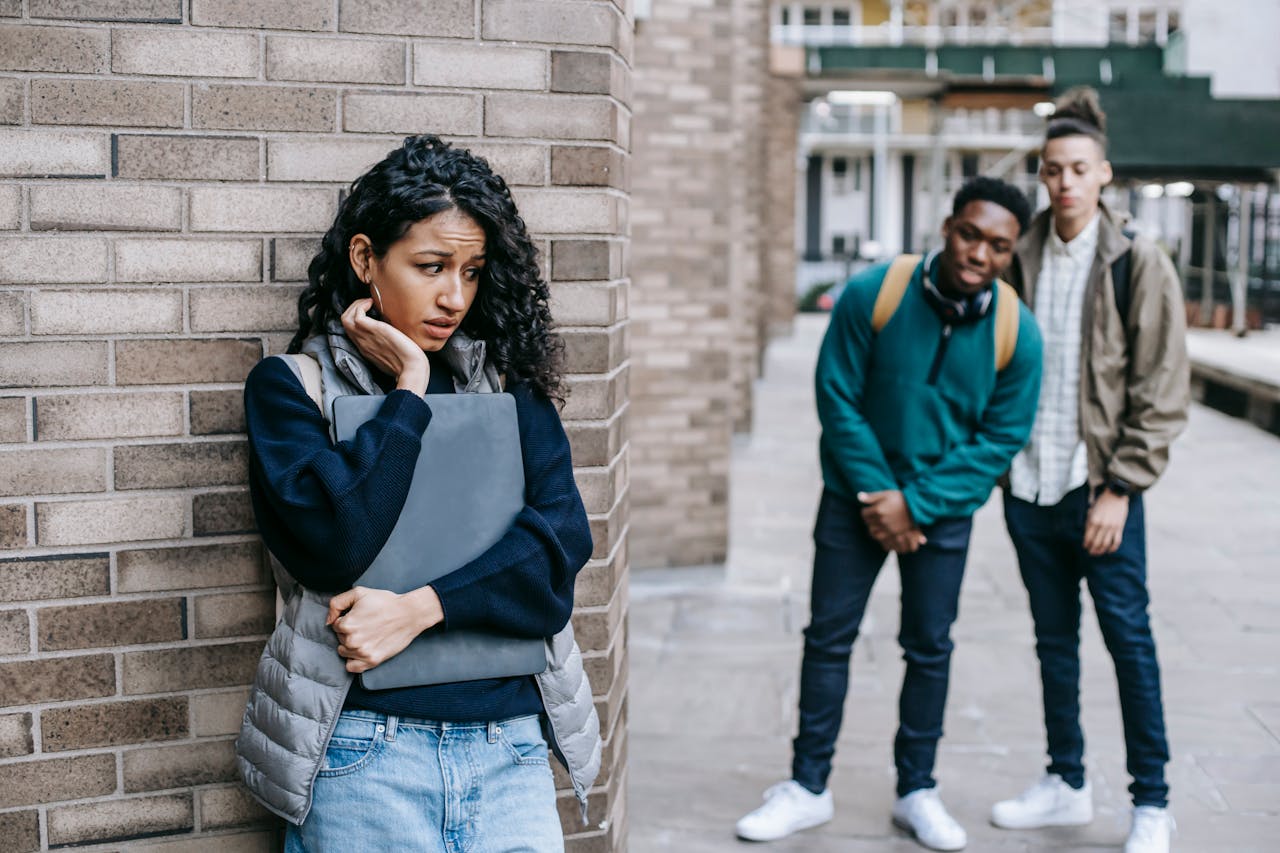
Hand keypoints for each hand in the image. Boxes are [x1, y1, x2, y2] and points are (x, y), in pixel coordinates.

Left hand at [326, 585, 443, 673]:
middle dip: (349, 632)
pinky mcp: (372, 661)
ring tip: (367, 636)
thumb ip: (337, 603)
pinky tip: (363, 651)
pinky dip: (354, 661)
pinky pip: (352, 667)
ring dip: (351, 645)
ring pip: (344, 652)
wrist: (409, 613)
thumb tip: (328, 621)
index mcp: (346, 624)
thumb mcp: (359, 592)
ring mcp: (362, 653)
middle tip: (366, 625)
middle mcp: (352, 641)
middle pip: (340, 638)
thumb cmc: (385, 601)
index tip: (359, 616)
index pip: (335, 625)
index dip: (346, 619)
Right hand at [340, 298, 429, 393]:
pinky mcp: (374, 330)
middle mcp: (362, 343)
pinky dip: (361, 306)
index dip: (356, 318)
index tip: (368, 312)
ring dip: (356, 305)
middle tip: (367, 304)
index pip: (351, 331)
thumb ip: (386, 345)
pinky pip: (357, 315)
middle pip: (345, 323)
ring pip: (346, 318)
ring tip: (368, 302)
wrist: (412, 368)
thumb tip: (392, 336)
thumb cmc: (408, 363)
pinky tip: (372, 304)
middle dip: (353, 308)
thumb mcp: (392, 354)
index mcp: (366, 349)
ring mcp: (366, 337)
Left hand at [858, 490, 926, 553]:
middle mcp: (882, 521)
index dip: (866, 512)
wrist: (918, 506)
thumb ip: (871, 496)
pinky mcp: (896, 536)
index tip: (869, 510)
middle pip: (868, 525)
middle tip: (873, 518)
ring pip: (874, 534)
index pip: (864, 514)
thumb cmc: (901, 498)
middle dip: (869, 522)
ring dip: (874, 531)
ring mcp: (889, 530)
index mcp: (878, 510)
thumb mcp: (886, 494)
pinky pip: (884, 542)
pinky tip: (884, 535)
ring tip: (877, 527)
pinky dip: (882, 540)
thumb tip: (858, 496)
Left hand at [1083, 490, 1128, 555]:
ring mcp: (1112, 528)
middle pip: (1096, 542)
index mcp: (1093, 521)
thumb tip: (1087, 534)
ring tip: (1098, 553)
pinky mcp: (1120, 528)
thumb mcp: (1092, 511)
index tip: (1085, 547)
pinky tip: (1109, 550)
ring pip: (1106, 544)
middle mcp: (1102, 526)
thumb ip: (1089, 522)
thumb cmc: (1102, 502)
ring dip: (1101, 550)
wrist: (1116, 495)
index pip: (1088, 537)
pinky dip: (1113, 548)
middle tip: (1090, 552)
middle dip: (1092, 549)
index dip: (1086, 544)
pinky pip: (1116, 541)